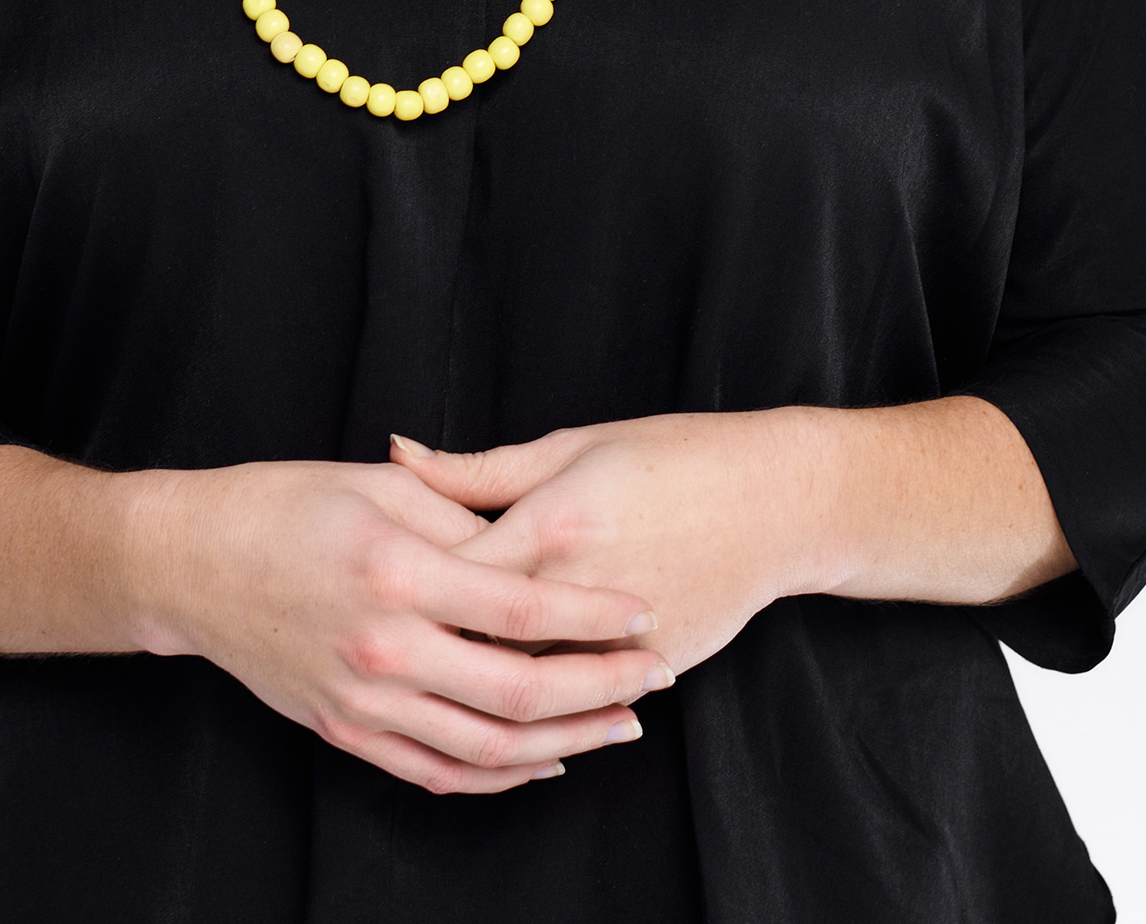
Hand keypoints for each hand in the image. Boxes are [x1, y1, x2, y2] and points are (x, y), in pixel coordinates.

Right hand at [126, 458, 675, 795]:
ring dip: (564, 743)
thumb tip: (533, 543)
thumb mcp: (377, 487)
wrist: (189, 562)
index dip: (594, 616)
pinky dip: (497, 777)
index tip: (644, 612)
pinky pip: (436, 773)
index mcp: (398, 573)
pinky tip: (543, 762)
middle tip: (656, 675)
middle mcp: (384, 649)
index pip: (523, 611)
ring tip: (620, 725)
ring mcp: (362, 701)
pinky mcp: (344, 731)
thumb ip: (461, 516)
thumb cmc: (282, 504)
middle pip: (518, 692)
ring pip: (486, 750)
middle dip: (600, 688)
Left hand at [392, 412, 823, 677]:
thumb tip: (396, 452)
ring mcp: (615, 640)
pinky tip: (511, 697)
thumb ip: (479, 468)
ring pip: (523, 683)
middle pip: (474, 639)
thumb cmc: (673, 456)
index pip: (447, 575)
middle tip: (387, 639)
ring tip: (435, 673)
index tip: (368, 582)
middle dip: (430, 643)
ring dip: (480, 683)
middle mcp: (576, 591)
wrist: (777, 500)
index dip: (402, 583)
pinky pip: (577, 701)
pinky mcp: (649, 670)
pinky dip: (543, 701)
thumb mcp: (573, 445)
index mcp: (549, 525)